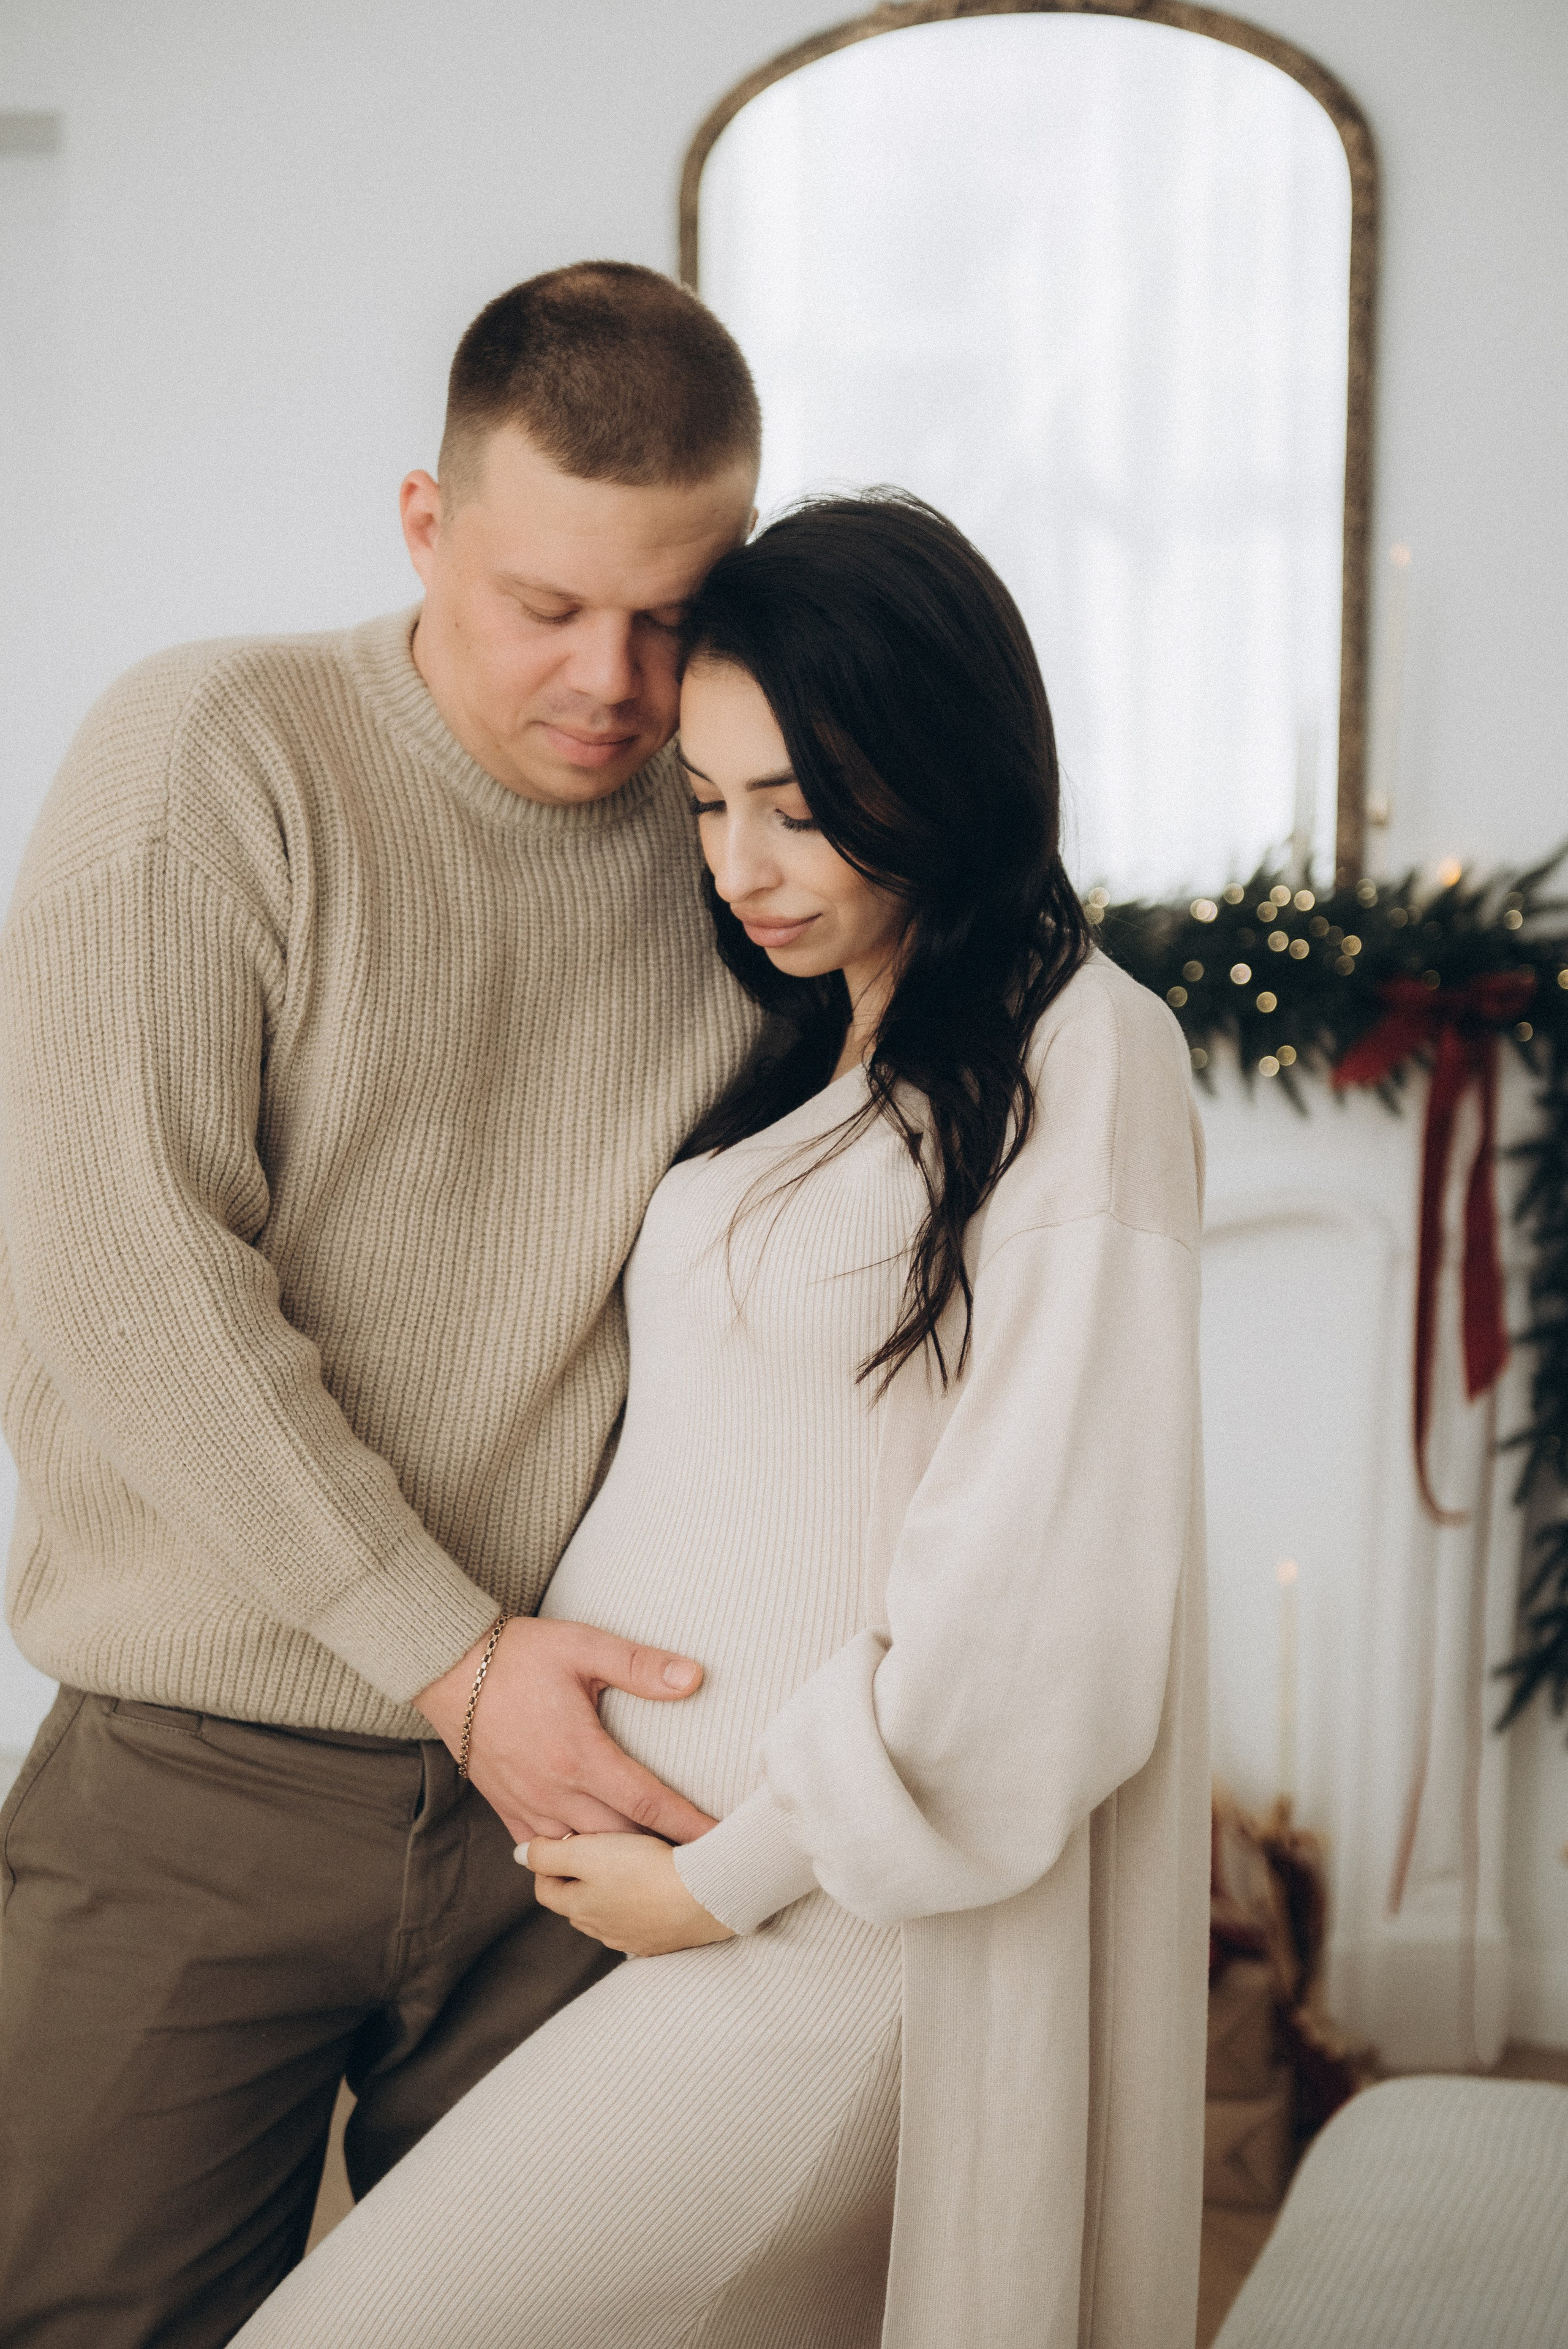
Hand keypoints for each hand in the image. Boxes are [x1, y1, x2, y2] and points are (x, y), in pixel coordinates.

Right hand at [414, 1618, 716, 1846]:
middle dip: (659, 1856)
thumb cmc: (519, 1654)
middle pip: (620, 1843)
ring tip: (655, 1870)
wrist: (448, 1667)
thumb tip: (693, 1677)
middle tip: (697, 1865)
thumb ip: (639, 1665)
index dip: (688, 1826)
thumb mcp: (584, 1646)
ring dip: (618, 1863)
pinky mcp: (507, 1808)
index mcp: (581, 1756)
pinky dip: (572, 1861)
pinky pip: (543, 1851)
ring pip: (582, 1854)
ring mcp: (529, 1806)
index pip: (648, 1804)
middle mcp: (555, 1791)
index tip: (720, 1844)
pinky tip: (594, 1864)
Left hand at [524, 1832, 736, 1957]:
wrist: (706, 1896)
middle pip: (575, 1903)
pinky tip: (654, 1888)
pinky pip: (639, 1923)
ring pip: (607, 1914)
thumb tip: (519, 1855)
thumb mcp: (588, 1853)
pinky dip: (639, 1906)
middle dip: (577, 1879)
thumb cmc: (645, 1869)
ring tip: (627, 1865)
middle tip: (595, 1849)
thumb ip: (548, 1853)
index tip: (566, 1841)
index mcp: (578, 1907)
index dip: (549, 1864)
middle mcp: (600, 1930)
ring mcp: (632, 1939)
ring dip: (609, 1894)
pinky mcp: (662, 1941)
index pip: (545, 1888)